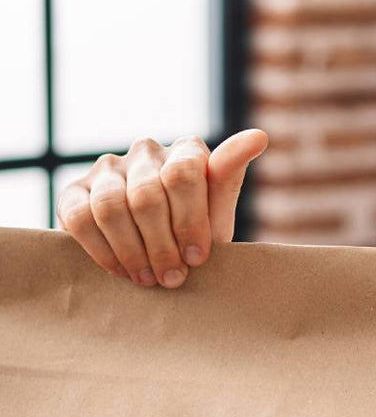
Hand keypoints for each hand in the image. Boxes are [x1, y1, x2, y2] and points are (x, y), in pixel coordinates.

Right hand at [55, 128, 268, 287]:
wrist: (155, 257)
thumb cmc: (194, 236)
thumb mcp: (217, 216)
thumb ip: (229, 181)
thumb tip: (258, 136)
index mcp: (186, 151)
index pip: (183, 175)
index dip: (190, 223)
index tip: (197, 260)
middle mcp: (145, 151)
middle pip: (147, 195)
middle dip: (162, 246)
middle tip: (172, 279)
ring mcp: (108, 168)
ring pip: (112, 207)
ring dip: (133, 252)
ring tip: (149, 280)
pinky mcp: (75, 191)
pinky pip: (81, 218)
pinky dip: (104, 252)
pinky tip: (123, 272)